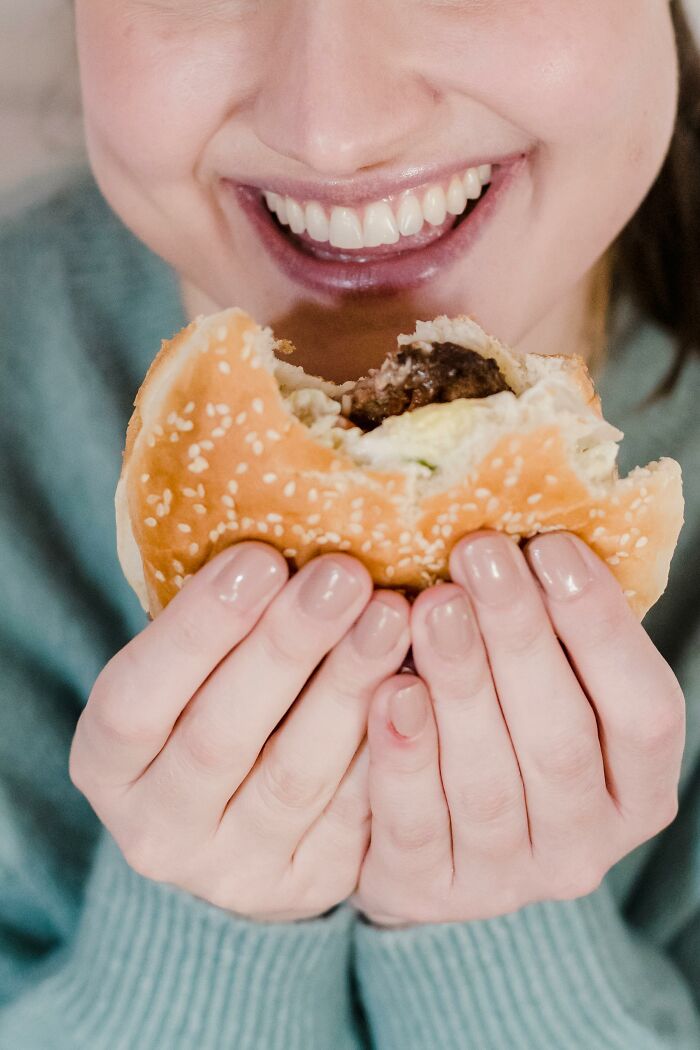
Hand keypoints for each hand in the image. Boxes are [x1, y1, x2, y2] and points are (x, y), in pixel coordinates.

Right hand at [70, 543, 409, 920]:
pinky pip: (356, 816)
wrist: (236, 820)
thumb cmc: (211, 704)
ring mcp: (234, 867)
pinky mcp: (308, 883)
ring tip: (394, 615)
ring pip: (295, 777)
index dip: (197, 629)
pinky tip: (424, 681)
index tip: (261, 556)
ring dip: (348, 689)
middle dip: (286, 647)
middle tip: (345, 574)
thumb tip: (285, 521)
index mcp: (108, 763)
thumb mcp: (187, 668)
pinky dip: (390, 743)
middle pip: (218, 737)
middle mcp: (159, 827)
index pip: (136, 700)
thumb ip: (219, 620)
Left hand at [353, 531, 684, 926]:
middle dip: (520, 637)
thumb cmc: (498, 728)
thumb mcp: (543, 685)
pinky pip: (416, 825)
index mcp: (636, 789)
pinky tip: (387, 690)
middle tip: (479, 553)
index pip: (644, 712)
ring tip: (432, 606)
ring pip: (489, 783)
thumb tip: (524, 528)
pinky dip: (404, 756)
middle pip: (561, 741)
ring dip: (460, 685)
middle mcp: (583, 845)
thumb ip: (550, 634)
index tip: (551, 546)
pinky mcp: (427, 892)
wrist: (426, 837)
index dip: (601, 626)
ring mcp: (507, 879)